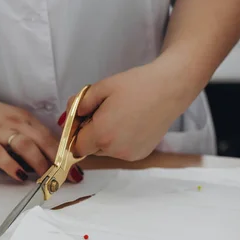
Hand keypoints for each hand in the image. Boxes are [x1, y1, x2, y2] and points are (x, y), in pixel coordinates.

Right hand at [0, 94, 83, 182]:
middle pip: (43, 142)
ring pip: (27, 147)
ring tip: (48, 180)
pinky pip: (1, 155)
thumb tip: (44, 156)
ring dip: (40, 164)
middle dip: (59, 162)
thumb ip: (27, 134)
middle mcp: (16, 123)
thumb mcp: (10, 119)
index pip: (50, 136)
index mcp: (24, 118)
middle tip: (69, 179)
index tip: (76, 169)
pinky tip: (21, 177)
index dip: (65, 153)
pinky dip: (13, 166)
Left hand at [69, 61, 190, 160]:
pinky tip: (129, 123)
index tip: (81, 120)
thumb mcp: (101, 87)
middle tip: (102, 113)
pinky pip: (120, 151)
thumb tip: (68, 117)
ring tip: (118, 116)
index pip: (75, 146)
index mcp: (102, 134)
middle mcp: (115, 149)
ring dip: (104, 138)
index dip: (75, 133)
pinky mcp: (140, 154)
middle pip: (89, 149)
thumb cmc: (137, 85)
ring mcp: (129, 154)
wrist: (171, 88)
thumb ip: (78, 104)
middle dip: (90, 134)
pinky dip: (119, 141)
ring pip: (104, 151)